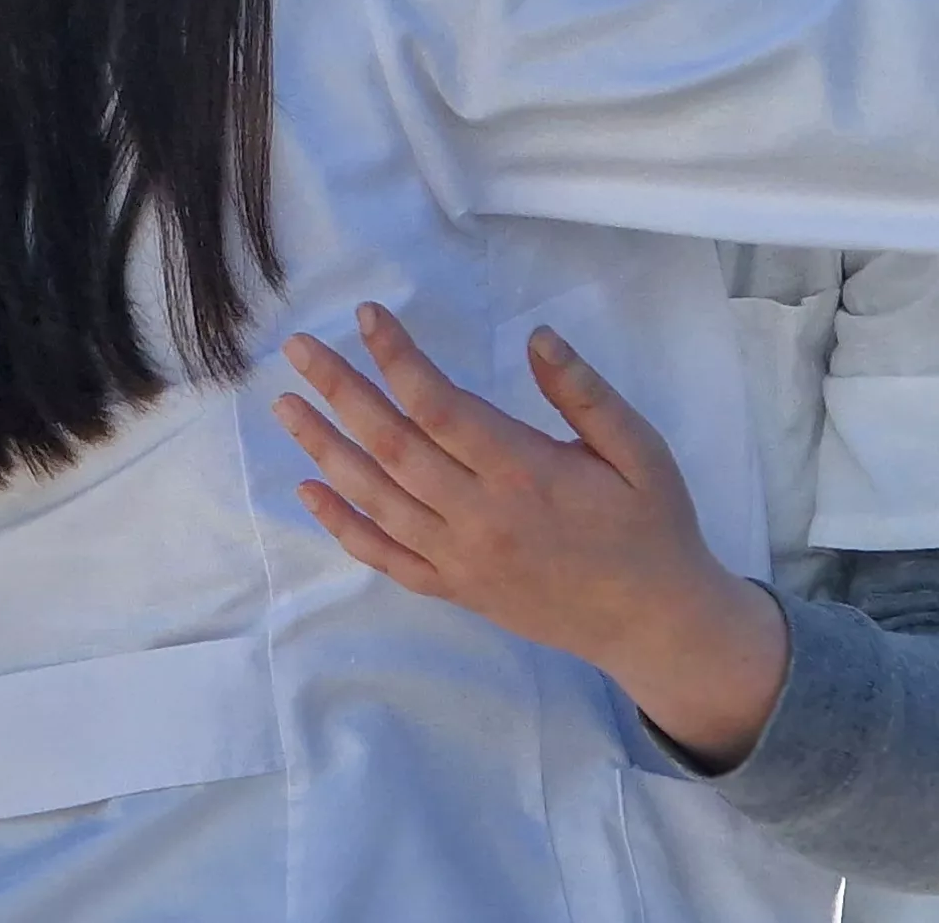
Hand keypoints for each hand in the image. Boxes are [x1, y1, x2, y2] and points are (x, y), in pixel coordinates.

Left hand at [274, 303, 788, 767]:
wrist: (653, 622)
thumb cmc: (651, 525)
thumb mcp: (640, 451)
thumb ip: (584, 395)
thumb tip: (539, 337)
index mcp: (524, 473)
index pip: (440, 406)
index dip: (397, 358)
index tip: (368, 316)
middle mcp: (480, 517)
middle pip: (392, 445)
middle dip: (340, 391)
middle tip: (298, 350)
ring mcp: (460, 558)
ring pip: (376, 499)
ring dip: (325, 449)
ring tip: (285, 407)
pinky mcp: (454, 588)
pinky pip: (385, 557)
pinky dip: (342, 526)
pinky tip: (309, 492)